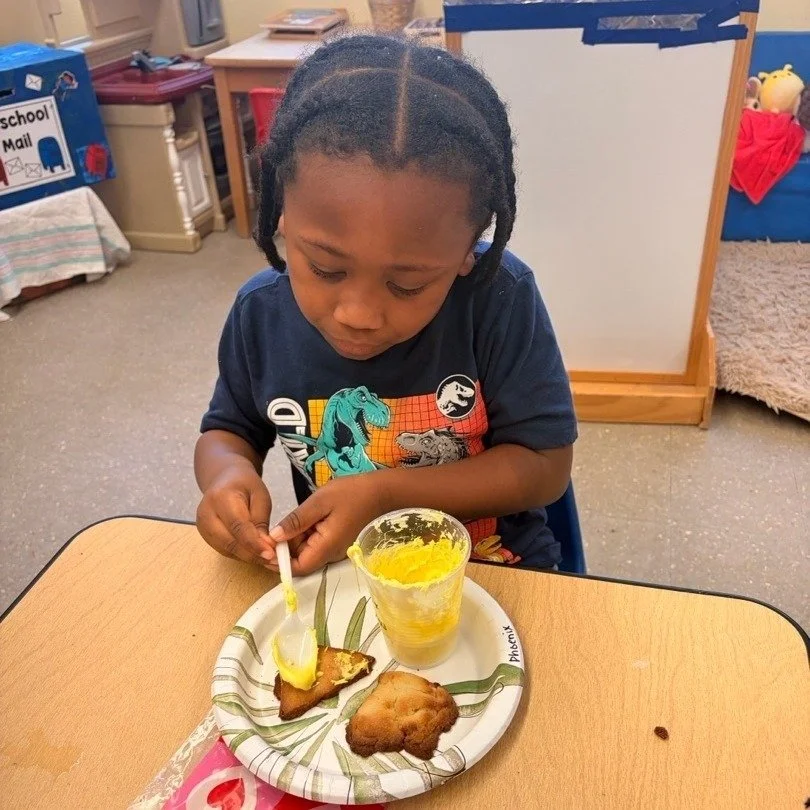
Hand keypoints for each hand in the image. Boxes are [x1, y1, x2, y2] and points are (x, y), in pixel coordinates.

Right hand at [196, 464, 272, 564]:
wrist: (224, 479)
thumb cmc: (244, 485)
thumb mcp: (260, 495)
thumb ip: (261, 520)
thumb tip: (265, 545)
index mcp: (220, 498)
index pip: (238, 526)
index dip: (254, 543)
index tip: (271, 554)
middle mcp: (206, 513)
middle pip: (230, 542)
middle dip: (253, 554)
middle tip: (273, 560)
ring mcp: (203, 526)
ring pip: (227, 549)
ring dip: (248, 557)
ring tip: (268, 559)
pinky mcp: (205, 535)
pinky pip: (224, 550)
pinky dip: (241, 554)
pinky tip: (255, 554)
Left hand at [265, 473, 390, 575]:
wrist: (381, 492)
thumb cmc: (352, 493)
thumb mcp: (319, 502)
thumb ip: (295, 521)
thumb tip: (274, 538)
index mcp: (326, 547)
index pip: (297, 568)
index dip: (279, 561)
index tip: (267, 544)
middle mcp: (331, 555)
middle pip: (300, 561)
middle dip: (286, 548)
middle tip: (279, 525)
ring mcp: (335, 550)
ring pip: (307, 553)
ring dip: (296, 540)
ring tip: (295, 517)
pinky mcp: (336, 542)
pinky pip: (315, 545)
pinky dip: (306, 535)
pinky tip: (306, 518)